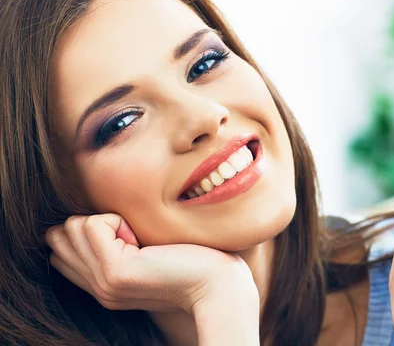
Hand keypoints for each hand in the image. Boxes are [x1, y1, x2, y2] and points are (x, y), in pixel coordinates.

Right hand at [44, 213, 257, 315]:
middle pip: (60, 235)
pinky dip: (117, 220)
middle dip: (94, 222)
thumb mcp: (145, 253)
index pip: (61, 250)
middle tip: (135, 236)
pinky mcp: (115, 271)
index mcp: (103, 284)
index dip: (87, 230)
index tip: (127, 234)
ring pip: (73, 226)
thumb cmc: (191, 260)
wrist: (217, 284)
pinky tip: (142, 240)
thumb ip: (115, 244)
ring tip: (140, 239)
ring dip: (108, 219)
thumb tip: (86, 220)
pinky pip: (92, 224)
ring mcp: (103, 283)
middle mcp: (97, 288)